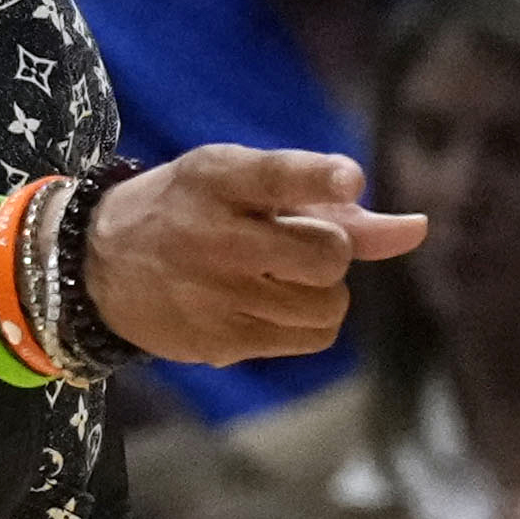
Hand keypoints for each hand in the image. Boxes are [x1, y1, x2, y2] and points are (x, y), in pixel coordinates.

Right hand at [87, 147, 424, 371]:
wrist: (101, 266)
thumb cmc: (194, 211)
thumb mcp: (244, 184)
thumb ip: (330, 202)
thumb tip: (418, 230)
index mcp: (220, 179)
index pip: (279, 177)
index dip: (321, 180)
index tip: (350, 182)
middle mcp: (217, 237)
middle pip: (328, 253)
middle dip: (331, 251)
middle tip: (296, 246)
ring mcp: (218, 295)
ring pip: (329, 303)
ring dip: (324, 292)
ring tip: (285, 279)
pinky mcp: (221, 341)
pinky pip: (312, 339)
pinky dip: (311, 323)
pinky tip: (276, 307)